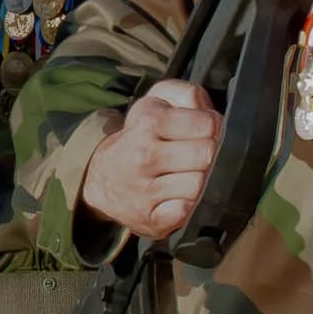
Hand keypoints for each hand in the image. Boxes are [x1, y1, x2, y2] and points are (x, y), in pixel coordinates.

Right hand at [78, 81, 221, 242]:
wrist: (100, 179)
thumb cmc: (139, 139)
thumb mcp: (155, 103)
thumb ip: (185, 94)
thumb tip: (206, 107)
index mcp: (149, 121)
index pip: (208, 124)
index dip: (211, 127)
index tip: (200, 131)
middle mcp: (144, 156)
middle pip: (207, 154)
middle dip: (207, 154)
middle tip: (195, 155)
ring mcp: (146, 190)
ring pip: (200, 185)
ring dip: (198, 181)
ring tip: (185, 176)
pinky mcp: (152, 219)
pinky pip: (186, 212)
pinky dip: (186, 206)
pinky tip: (177, 197)